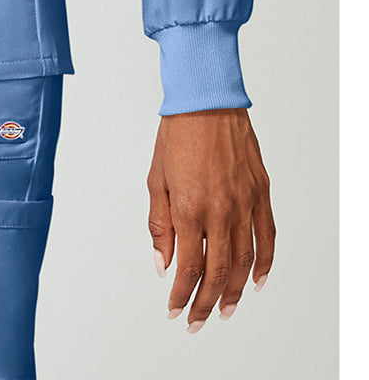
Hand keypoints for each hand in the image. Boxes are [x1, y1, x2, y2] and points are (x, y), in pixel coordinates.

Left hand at [147, 107, 274, 330]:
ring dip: (235, 292)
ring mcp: (244, 202)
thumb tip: (163, 264)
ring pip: (244, 262)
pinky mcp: (260, 193)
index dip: (181, 294)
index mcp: (189, 207)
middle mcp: (220, 209)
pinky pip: (267, 237)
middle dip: (205, 303)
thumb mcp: (156, 179)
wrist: (206, 100)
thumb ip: (160, 226)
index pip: (188, 266)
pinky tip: (257, 282)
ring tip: (224, 310)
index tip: (174, 309)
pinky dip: (264, 264)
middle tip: (196, 321)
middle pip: (218, 272)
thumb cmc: (176, 134)